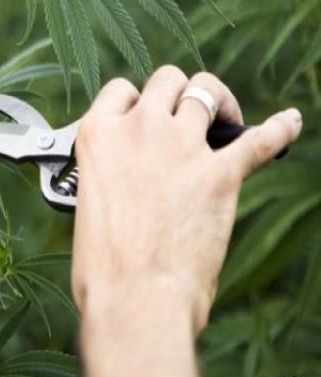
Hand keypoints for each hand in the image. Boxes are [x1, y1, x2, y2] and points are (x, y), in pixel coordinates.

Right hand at [72, 66, 301, 330]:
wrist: (133, 297)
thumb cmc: (102, 264)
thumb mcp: (86, 201)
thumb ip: (108, 171)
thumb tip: (128, 176)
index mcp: (97, 135)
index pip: (119, 90)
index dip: (134, 102)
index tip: (142, 119)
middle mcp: (139, 129)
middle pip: (166, 79)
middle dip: (176, 93)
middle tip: (185, 118)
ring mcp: (181, 147)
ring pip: (206, 91)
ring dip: (218, 102)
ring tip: (226, 121)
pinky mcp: (221, 174)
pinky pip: (261, 139)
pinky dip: (280, 129)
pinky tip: (289, 123)